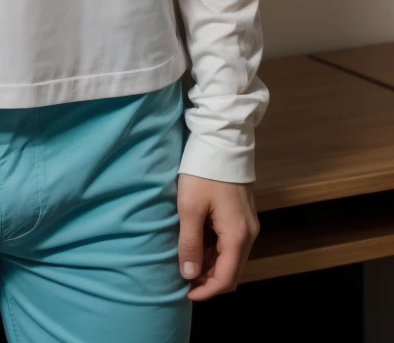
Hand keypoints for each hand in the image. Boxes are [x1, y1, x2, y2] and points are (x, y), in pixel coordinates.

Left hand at [177, 174, 259, 299]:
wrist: (222, 140)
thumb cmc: (203, 173)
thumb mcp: (189, 208)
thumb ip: (190, 244)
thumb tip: (190, 275)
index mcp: (237, 235)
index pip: (226, 278)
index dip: (207, 291)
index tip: (186, 293)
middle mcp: (249, 233)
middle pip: (233, 271)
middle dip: (210, 280)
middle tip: (185, 278)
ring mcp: (249, 223)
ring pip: (233, 258)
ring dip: (213, 265)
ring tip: (188, 261)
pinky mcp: (244, 214)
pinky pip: (233, 243)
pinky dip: (218, 251)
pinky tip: (199, 243)